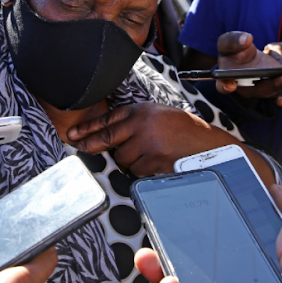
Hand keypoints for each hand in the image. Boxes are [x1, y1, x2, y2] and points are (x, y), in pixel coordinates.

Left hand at [67, 103, 240, 176]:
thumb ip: (135, 121)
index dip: (88, 128)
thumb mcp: (158, 115)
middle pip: (108, 138)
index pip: (108, 119)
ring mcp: (148, 144)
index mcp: (142, 111)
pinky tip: (156, 162)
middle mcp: (143, 125)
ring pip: (123, 159)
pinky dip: (142, 170)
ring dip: (129, 161)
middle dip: (91, 145)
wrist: (208, 145)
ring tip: (149, 154)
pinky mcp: (154, 161)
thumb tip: (108, 135)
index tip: (73, 135)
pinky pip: (136, 171)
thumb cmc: (184, 130)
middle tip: (78, 148)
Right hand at [217, 33, 281, 104]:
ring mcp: (265, 89)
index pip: (224, 85)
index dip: (226, 85)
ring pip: (279, 89)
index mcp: (228, 79)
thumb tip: (246, 40)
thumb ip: (233, 40)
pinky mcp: (278, 84)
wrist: (245, 56)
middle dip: (277, 85)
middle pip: (261, 91)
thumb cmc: (233, 51)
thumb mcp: (228, 42)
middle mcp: (247, 89)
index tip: (230, 84)